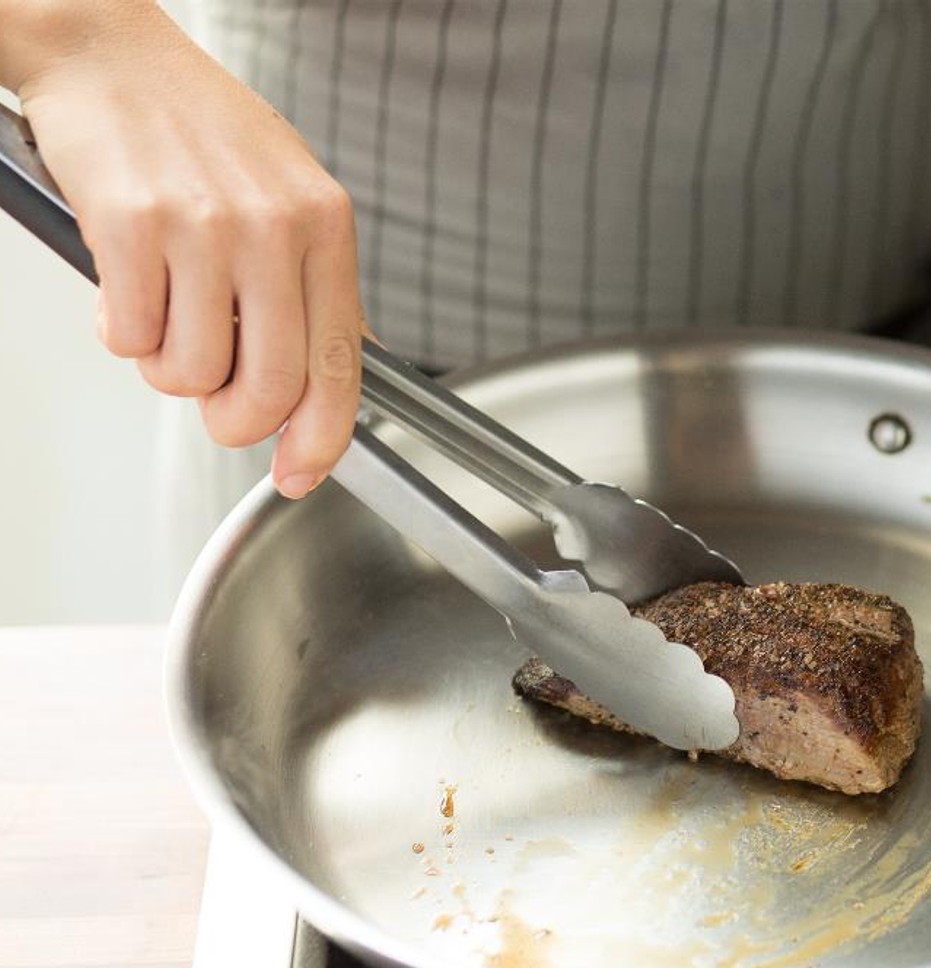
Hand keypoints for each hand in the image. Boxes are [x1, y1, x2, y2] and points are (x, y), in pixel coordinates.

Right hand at [11, 3, 361, 497]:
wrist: (111, 51)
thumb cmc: (202, 131)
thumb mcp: (292, 198)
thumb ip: (317, 287)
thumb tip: (334, 378)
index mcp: (325, 227)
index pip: (340, 365)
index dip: (321, 439)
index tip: (300, 473)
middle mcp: (274, 227)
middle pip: (267, 388)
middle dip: (234, 421)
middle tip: (214, 402)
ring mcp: (204, 225)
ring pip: (190, 373)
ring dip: (169, 368)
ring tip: (166, 311)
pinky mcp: (132, 224)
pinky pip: (130, 338)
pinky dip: (121, 333)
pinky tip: (127, 287)